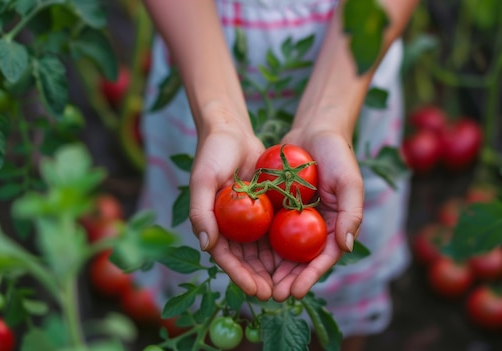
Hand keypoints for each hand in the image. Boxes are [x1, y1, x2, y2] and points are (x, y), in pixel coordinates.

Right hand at [187, 116, 273, 300]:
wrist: (231, 130)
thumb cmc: (212, 154)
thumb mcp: (203, 180)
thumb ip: (202, 212)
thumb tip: (206, 245)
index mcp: (213, 225)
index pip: (226, 259)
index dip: (240, 277)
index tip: (255, 290)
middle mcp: (230, 227)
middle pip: (246, 261)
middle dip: (260, 280)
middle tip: (277, 295)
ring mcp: (249, 219)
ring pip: (262, 251)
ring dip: (274, 269)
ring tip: (290, 285)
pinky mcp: (264, 208)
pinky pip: (275, 231)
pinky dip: (284, 246)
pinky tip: (300, 259)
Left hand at [270, 130, 363, 300]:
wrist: (315, 129)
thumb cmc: (338, 154)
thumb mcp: (350, 182)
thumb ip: (351, 214)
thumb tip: (344, 248)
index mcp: (336, 226)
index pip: (323, 259)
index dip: (309, 278)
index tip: (294, 292)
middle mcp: (316, 227)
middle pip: (300, 261)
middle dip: (286, 280)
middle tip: (270, 296)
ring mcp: (296, 218)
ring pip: (282, 250)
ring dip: (270, 269)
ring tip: (255, 285)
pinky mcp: (280, 207)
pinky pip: (267, 229)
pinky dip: (258, 244)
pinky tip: (243, 257)